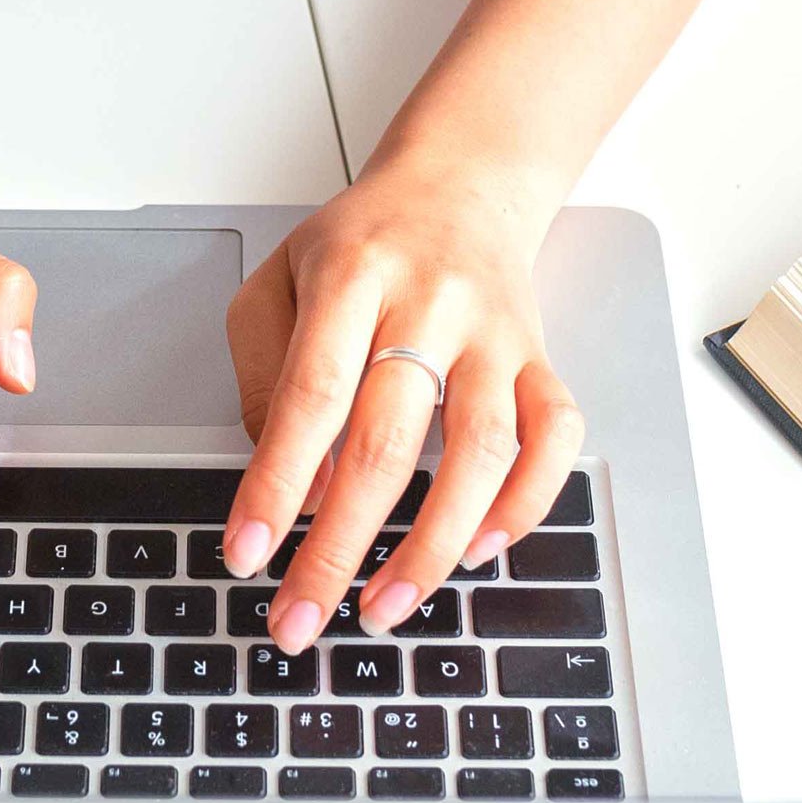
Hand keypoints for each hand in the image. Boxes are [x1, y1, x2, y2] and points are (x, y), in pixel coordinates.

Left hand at [222, 156, 581, 648]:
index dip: (275, 483)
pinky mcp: (542, 356)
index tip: (246, 555)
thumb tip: (289, 481)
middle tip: (302, 618)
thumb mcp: (279, 281)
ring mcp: (495, 332)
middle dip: (337, 545)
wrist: (460, 184)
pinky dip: (526, 503)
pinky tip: (481, 549)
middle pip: (387, 440)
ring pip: (480, 449)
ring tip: (385, 605)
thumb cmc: (358, 244)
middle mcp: (429, 302)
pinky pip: (555, 437)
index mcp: (352, 276)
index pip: (311, 395)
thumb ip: (268, 374)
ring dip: (431, 544)